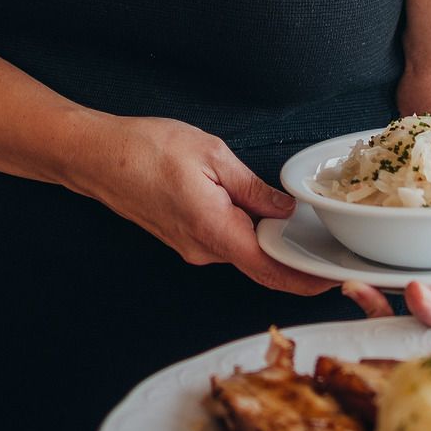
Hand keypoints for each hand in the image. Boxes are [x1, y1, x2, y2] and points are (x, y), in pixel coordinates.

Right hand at [68, 116, 333, 296]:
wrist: (97, 158)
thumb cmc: (145, 150)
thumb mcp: (212, 155)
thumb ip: (253, 188)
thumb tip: (284, 209)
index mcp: (215, 230)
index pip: (271, 270)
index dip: (306, 279)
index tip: (333, 279)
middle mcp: (203, 249)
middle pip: (262, 266)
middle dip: (296, 261)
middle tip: (329, 247)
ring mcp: (192, 247)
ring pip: (244, 253)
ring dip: (272, 245)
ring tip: (300, 227)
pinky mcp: (184, 239)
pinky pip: (227, 244)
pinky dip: (250, 237)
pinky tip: (263, 218)